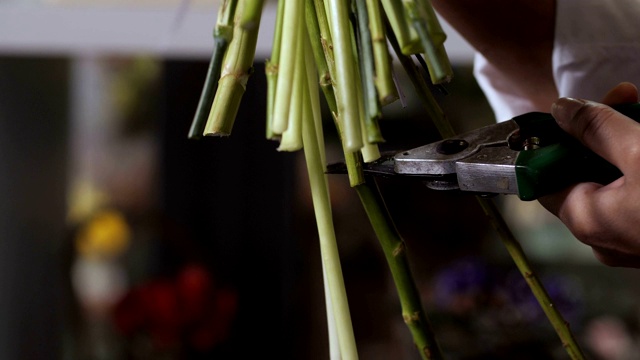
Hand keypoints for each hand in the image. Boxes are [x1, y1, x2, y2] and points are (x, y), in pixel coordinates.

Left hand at [539, 82, 639, 266]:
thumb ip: (597, 128)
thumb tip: (561, 110)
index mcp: (586, 217)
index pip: (543, 178)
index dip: (551, 142)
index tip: (569, 112)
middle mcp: (602, 233)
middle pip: (582, 172)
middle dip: (600, 130)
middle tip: (625, 95)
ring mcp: (631, 236)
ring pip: (614, 178)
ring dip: (626, 140)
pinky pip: (636, 192)